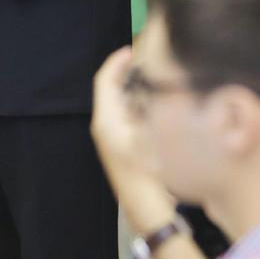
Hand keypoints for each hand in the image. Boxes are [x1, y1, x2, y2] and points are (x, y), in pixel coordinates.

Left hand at [91, 48, 174, 234]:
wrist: (147, 208)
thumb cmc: (149, 171)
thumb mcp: (152, 133)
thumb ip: (151, 105)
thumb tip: (155, 83)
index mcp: (107, 119)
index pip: (105, 80)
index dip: (117, 62)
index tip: (131, 50)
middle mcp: (104, 127)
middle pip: (109, 89)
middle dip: (124, 72)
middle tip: (144, 60)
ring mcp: (111, 138)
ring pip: (117, 102)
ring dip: (131, 86)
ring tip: (151, 75)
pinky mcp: (120, 146)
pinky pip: (124, 114)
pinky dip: (135, 102)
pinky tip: (154, 102)